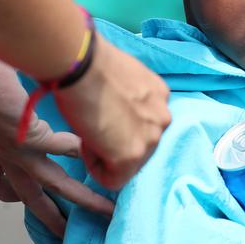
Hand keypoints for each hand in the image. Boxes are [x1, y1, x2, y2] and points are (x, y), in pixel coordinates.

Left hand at [0, 39, 113, 236]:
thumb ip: (16, 107)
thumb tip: (36, 100)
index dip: (9, 193)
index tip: (26, 195)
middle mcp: (5, 155)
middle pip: (32, 199)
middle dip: (52, 219)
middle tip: (70, 236)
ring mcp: (18, 151)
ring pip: (55, 185)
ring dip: (81, 199)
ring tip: (106, 208)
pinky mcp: (31, 139)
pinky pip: (65, 150)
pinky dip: (83, 151)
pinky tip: (101, 150)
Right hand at [55, 34, 170, 188]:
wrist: (81, 65)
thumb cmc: (92, 65)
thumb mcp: (124, 78)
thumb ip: (131, 99)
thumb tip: (120, 111)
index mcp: (161, 97)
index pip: (144, 126)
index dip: (119, 126)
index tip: (102, 115)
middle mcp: (163, 118)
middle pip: (140, 147)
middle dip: (116, 143)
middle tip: (94, 126)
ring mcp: (151, 138)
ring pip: (128, 165)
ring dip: (106, 154)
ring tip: (90, 130)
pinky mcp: (132, 155)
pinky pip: (113, 179)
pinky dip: (96, 166)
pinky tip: (87, 141)